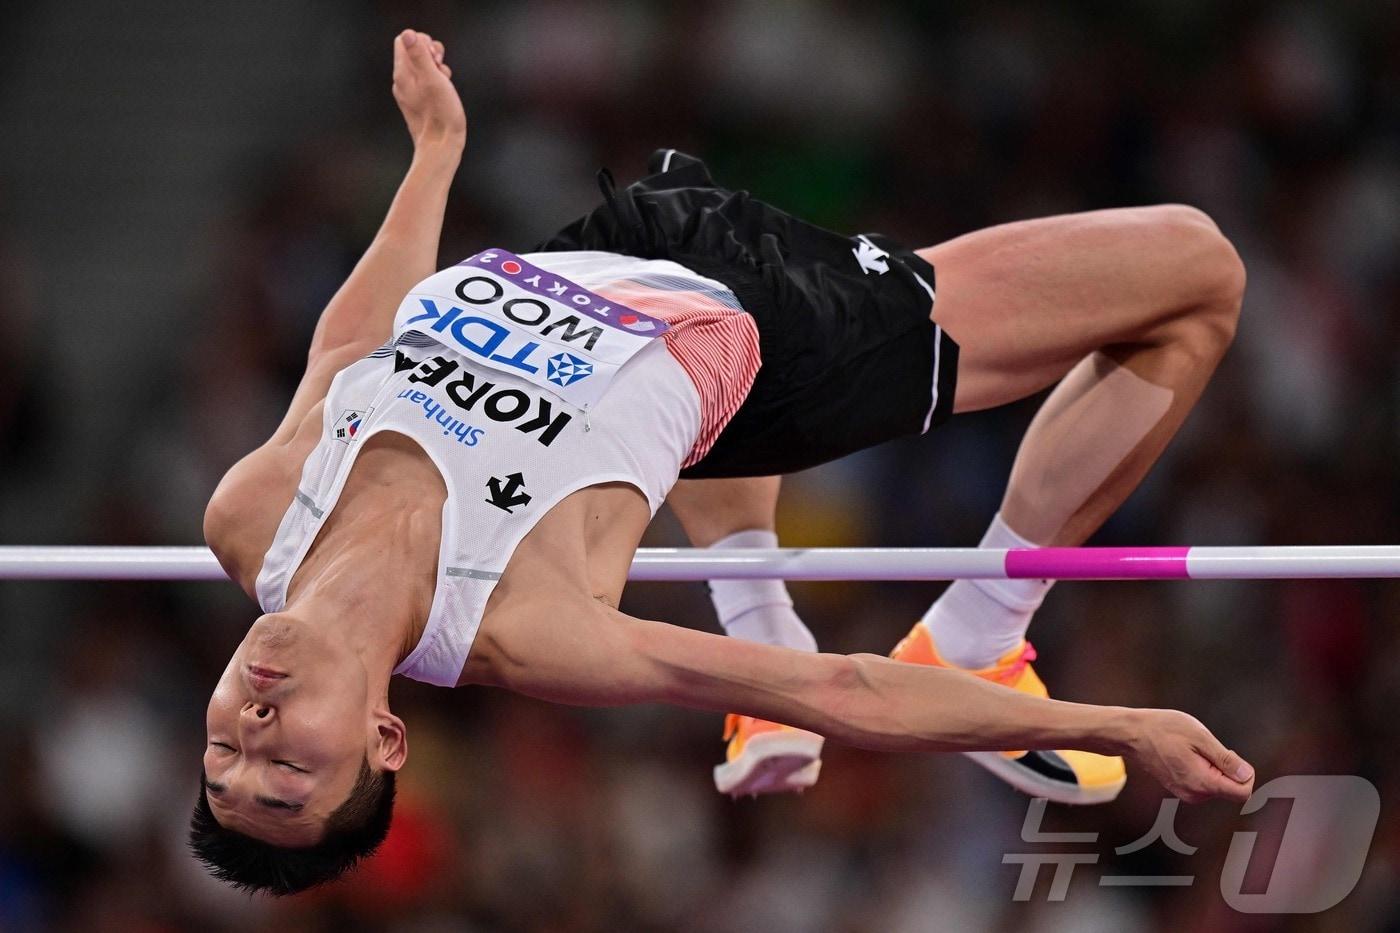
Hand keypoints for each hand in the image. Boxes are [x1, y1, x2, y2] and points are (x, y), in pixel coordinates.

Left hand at [392, 29, 465, 150]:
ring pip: (422, 66)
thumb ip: (420, 56)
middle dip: (431, 53)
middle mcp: (402, 81)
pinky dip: (437, 81)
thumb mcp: (433, 79)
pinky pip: (425, 81)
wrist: (441, 147)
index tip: (435, 57)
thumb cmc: (440, 115)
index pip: (405, 39)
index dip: (423, 41)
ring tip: (445, 82)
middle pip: (413, 51)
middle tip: (441, 68)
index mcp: (402, 73)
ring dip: (437, 68)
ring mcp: (409, 92)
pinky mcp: (418, 101)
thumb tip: (409, 34)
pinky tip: (445, 92)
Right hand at [1126, 708, 1255, 802]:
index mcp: (1202, 783)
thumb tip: (1247, 775)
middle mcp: (1195, 794)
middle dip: (1227, 769)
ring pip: (1217, 786)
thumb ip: (1226, 760)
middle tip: (1206, 747)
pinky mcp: (1180, 789)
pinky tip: (1186, 754)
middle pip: (1231, 790)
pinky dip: (1203, 770)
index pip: (1243, 793)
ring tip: (1192, 749)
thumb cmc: (1163, 730)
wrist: (1132, 734)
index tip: (1229, 754)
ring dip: (1214, 768)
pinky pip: (1204, 784)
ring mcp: (1185, 793)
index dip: (1245, 773)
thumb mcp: (1200, 737)